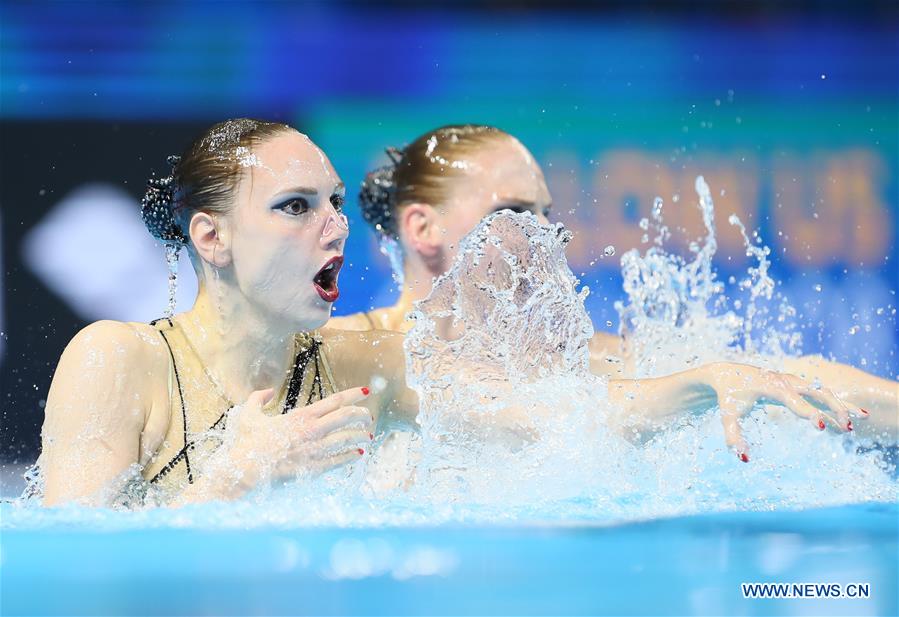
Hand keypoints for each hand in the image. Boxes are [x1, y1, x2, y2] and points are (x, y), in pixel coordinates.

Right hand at [202, 385, 374, 495]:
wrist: (246, 471)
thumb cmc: (247, 443)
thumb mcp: (249, 415)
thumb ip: (258, 398)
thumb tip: (267, 391)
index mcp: (302, 416)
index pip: (335, 401)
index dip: (354, 394)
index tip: (367, 391)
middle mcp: (313, 430)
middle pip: (347, 417)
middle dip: (362, 415)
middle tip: (369, 416)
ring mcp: (316, 450)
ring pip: (348, 438)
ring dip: (361, 436)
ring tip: (368, 436)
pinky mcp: (315, 467)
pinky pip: (339, 460)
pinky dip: (351, 456)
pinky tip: (358, 454)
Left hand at [707, 362, 859, 461]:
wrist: (728, 374)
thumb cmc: (729, 396)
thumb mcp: (728, 415)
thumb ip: (734, 436)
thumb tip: (743, 459)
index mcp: (769, 386)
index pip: (792, 400)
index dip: (808, 413)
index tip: (823, 427)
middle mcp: (785, 381)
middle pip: (815, 391)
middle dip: (833, 407)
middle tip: (846, 428)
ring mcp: (793, 381)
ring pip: (823, 391)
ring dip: (840, 406)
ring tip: (855, 424)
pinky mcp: (797, 385)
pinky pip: (821, 393)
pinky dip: (837, 402)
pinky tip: (853, 416)